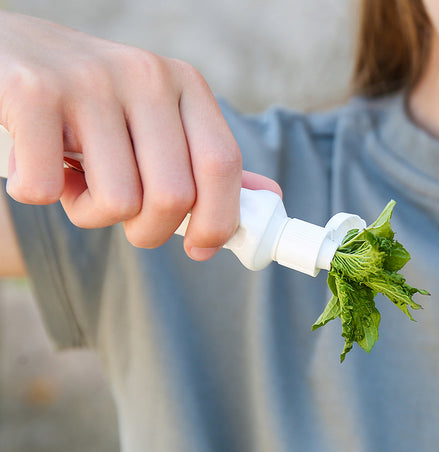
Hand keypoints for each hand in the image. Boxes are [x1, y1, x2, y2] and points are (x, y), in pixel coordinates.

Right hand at [0, 11, 277, 258]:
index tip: (200, 249)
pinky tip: (31, 161)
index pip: (221, 165)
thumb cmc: (80, 98)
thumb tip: (267, 201)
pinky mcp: (31, 92)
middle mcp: (144, 74)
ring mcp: (88, 80)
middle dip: (146, 229)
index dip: (217, 220)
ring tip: (71, 175)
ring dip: (87, 212)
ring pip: (116, 202)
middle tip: (115, 212)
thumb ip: (200, 158)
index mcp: (182, 82)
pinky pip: (48, 190)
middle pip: (173, 196)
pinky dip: (36, 193)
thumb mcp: (150, 117)